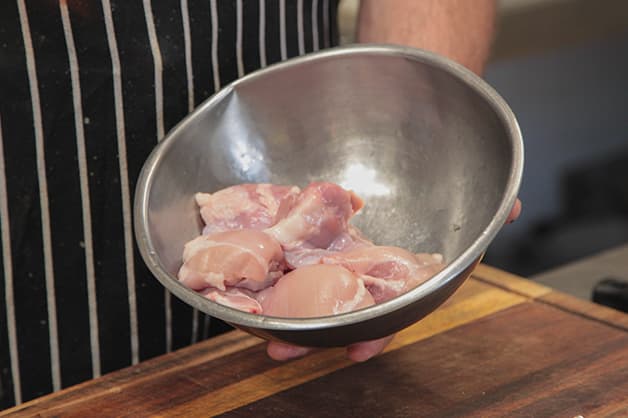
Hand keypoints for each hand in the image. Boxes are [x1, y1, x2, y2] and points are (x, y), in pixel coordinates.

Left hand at [267, 198, 522, 361]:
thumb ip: (484, 205)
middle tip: (281, 351)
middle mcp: (364, 265)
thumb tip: (510, 207)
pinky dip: (266, 263)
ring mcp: (334, 247)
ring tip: (256, 327)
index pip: (391, 309)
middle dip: (310, 333)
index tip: (358, 352)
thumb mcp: (460, 191)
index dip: (376, 332)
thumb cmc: (432, 179)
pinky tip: (242, 278)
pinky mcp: (307, 224)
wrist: (403, 134)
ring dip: (279, 310)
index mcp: (397, 271)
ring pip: (305, 286)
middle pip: (336, 308)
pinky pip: (284, 247)